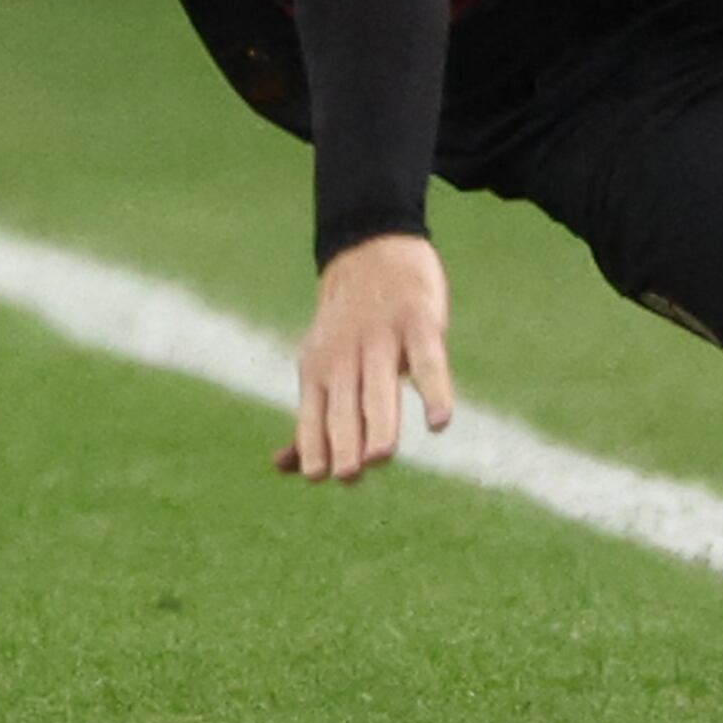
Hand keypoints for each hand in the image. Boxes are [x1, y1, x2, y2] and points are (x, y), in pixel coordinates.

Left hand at [275, 232, 454, 484]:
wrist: (372, 246)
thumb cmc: (347, 324)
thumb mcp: (318, 364)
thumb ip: (310, 417)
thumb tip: (282, 466)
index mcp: (317, 370)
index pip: (312, 417)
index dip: (315, 447)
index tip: (321, 475)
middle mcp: (345, 356)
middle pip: (344, 407)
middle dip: (344, 443)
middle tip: (350, 475)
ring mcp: (382, 337)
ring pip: (379, 389)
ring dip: (379, 425)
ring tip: (380, 457)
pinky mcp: (419, 321)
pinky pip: (428, 362)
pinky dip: (434, 392)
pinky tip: (440, 421)